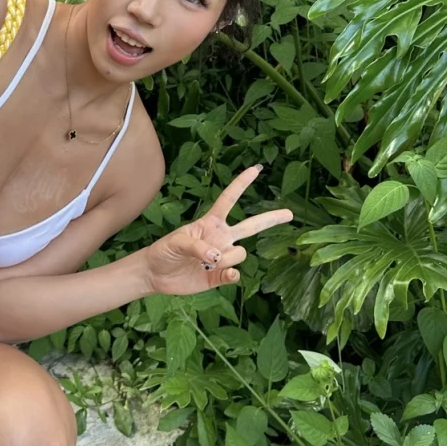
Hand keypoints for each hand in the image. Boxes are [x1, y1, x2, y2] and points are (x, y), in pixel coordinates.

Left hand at [144, 166, 292, 296]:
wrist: (155, 274)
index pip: (229, 200)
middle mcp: (221, 237)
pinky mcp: (219, 276)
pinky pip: (235, 274)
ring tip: (204, 263)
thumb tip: (218, 256)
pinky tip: (226, 274)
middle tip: (290, 213)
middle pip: (252, 226)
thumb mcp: (175, 242)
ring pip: (240, 254)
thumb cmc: (164, 251)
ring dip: (224, 259)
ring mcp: (222, 257)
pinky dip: (232, 274)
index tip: (256, 169)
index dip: (241, 184)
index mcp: (210, 222)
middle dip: (271, 219)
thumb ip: (196, 245)